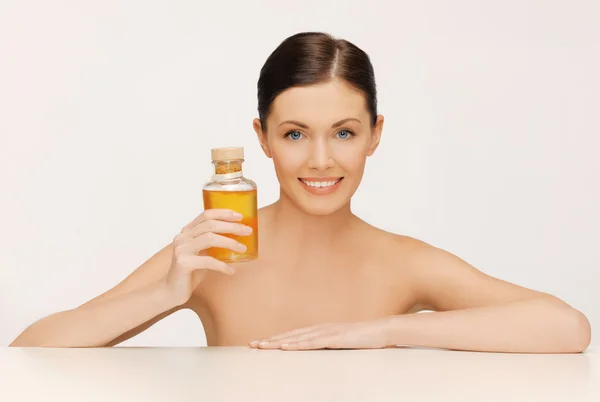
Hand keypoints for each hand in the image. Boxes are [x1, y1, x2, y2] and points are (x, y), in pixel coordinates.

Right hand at [164, 208, 252, 305]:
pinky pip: (208, 261)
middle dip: (232, 226)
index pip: (206, 215)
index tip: (240, 216)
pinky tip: (231, 271)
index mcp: (187, 231)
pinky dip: (222, 266)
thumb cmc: (190, 271)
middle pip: (210, 225)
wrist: (170, 290)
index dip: (223, 213)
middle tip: (247, 231)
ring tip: (243, 248)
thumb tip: (238, 238)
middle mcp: (182, 237)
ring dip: (230, 243)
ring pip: (210, 239)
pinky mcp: (183, 263)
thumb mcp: (202, 253)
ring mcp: (181, 249)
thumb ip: (213, 243)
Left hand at [249, 318, 391, 350]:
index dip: (276, 339)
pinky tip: (287, 347)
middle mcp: (320, 328)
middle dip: (271, 340)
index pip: (293, 335)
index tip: (261, 343)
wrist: (382, 330)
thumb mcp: (341, 343)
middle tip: (253, 345)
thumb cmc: (363, 338)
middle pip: (291, 335)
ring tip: (263, 346)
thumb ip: (328, 346)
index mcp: (320, 330)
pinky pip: (313, 342)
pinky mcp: (336, 338)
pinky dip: (298, 345)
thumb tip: (315, 352)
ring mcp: (327, 332)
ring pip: (298, 338)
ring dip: (279, 342)